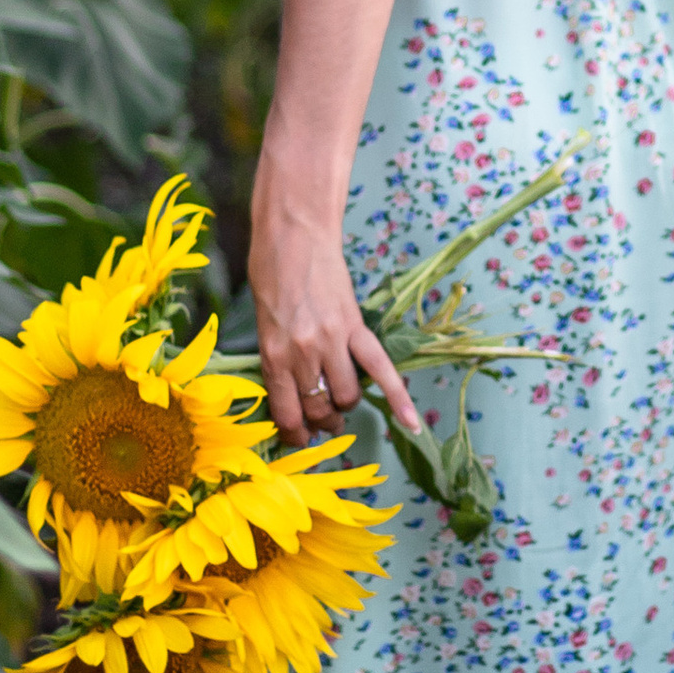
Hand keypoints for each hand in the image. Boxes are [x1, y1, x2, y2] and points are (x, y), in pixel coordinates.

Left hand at [249, 190, 422, 443]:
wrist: (293, 234)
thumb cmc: (270, 274)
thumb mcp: (262, 323)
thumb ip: (277, 359)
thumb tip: (293, 394)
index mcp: (273, 355)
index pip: (287, 413)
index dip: (295, 434)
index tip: (300, 438)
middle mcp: (302, 354)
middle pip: (319, 408)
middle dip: (323, 422)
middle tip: (324, 421)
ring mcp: (331, 341)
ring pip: (348, 395)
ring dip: (346, 404)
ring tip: (342, 400)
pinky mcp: (354, 327)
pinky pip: (382, 369)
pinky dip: (398, 398)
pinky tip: (411, 423)